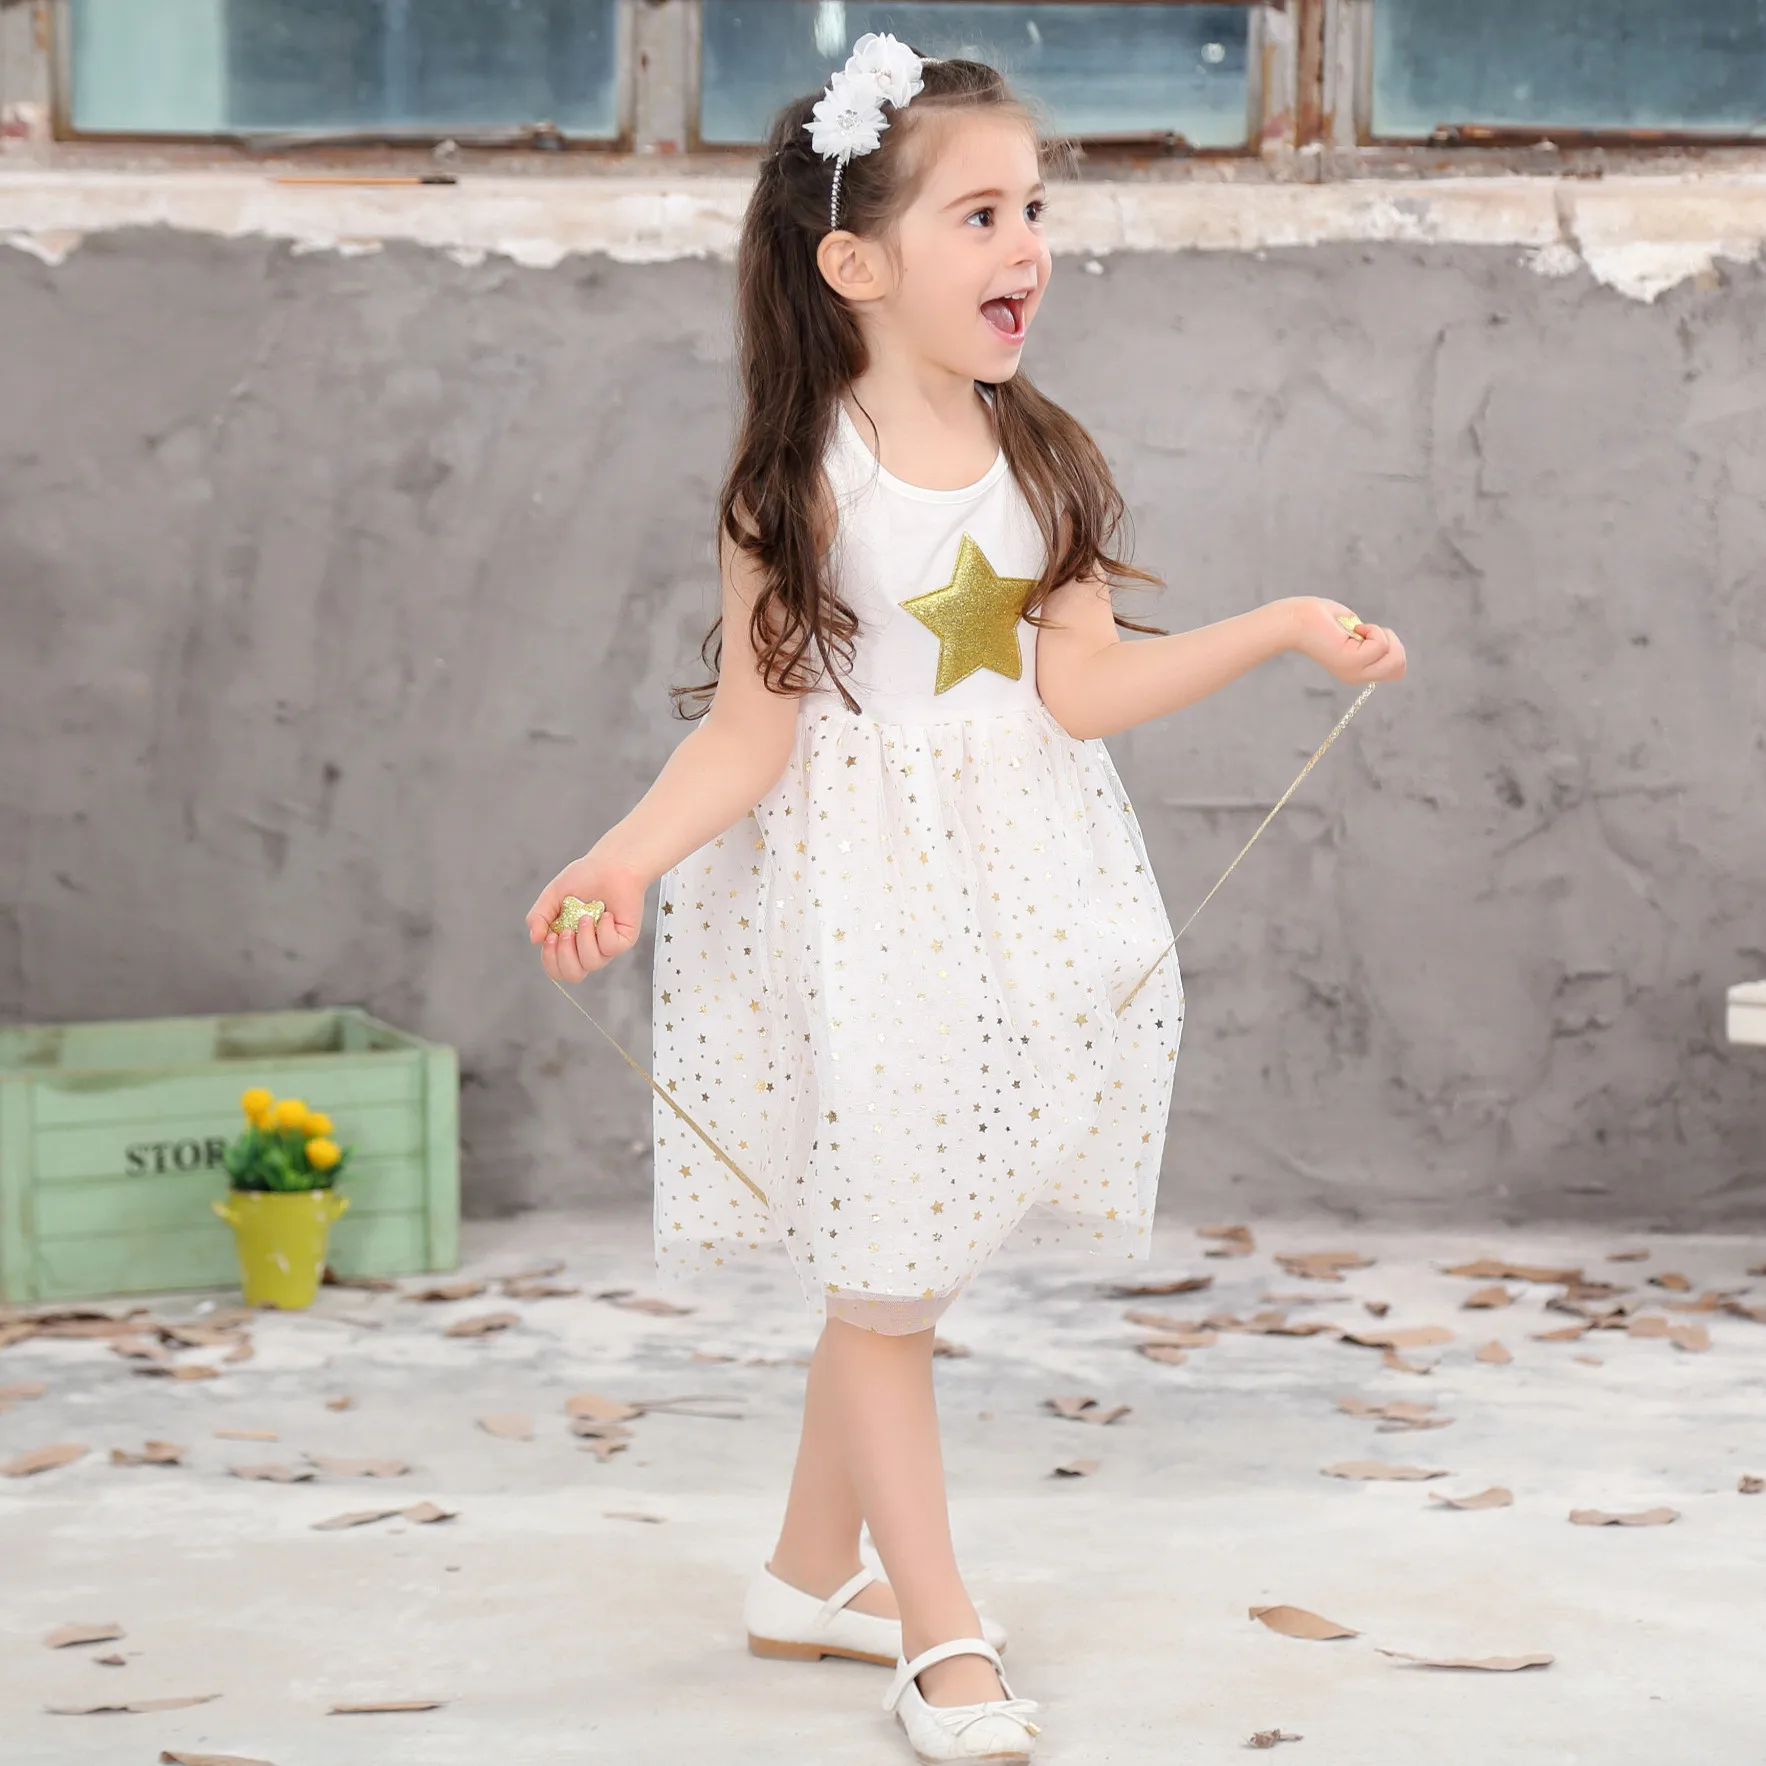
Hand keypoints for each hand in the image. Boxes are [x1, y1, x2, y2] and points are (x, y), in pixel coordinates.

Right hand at [525, 852, 646, 982]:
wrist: (611, 864)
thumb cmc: (584, 878)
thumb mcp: (553, 896)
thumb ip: (539, 916)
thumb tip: (534, 939)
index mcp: (568, 942)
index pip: (556, 969)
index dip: (550, 959)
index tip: (550, 936)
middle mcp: (587, 947)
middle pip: (574, 975)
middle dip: (565, 956)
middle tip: (565, 932)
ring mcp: (606, 945)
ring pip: (592, 963)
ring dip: (584, 940)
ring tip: (585, 917)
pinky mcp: (624, 939)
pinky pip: (611, 947)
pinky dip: (604, 931)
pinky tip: (604, 914)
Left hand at [1284, 596, 1406, 685]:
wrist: (1296, 619)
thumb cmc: (1322, 619)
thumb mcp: (1356, 631)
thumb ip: (1374, 641)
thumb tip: (1392, 644)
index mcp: (1358, 672)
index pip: (1397, 671)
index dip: (1394, 648)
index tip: (1371, 635)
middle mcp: (1356, 677)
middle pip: (1400, 668)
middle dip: (1394, 642)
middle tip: (1368, 632)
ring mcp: (1353, 672)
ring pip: (1394, 658)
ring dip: (1382, 635)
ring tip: (1359, 630)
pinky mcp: (1350, 661)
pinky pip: (1380, 644)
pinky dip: (1372, 629)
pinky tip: (1353, 628)